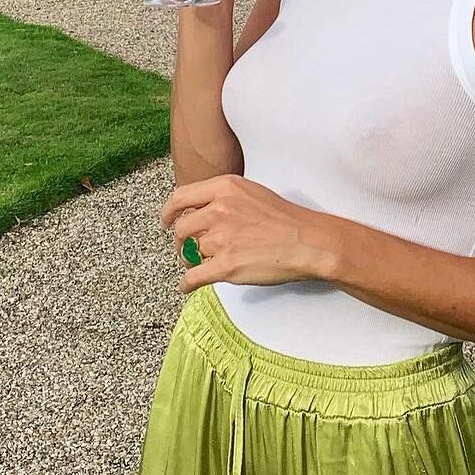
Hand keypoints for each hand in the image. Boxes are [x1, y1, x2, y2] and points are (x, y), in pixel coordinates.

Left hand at [162, 174, 334, 291]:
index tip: (166, 221)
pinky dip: (187, 284)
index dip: (168, 212)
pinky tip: (188, 286)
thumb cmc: (287, 220)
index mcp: (224, 188)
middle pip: (181, 228)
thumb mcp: (252, 193)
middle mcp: (219, 210)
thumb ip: (224, 198)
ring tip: (204, 265)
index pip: (180, 197)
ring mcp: (221, 238)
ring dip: (192, 262)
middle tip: (189, 249)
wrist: (308, 241)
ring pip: (190, 253)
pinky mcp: (225, 265)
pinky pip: (192, 277)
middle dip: (182, 242)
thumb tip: (202, 213)